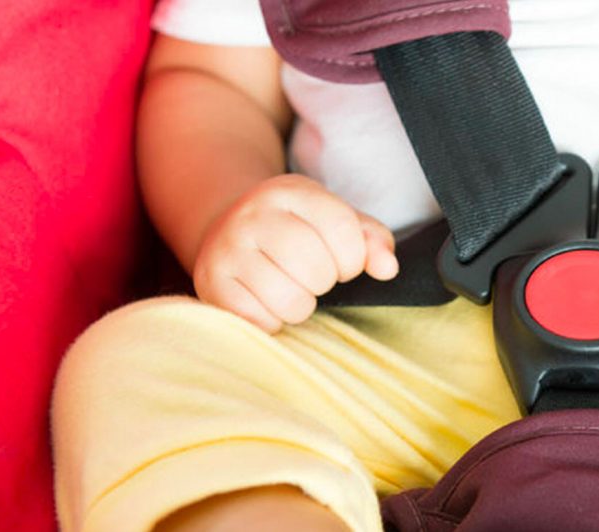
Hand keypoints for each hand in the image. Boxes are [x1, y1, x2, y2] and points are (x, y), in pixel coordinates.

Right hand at [193, 174, 397, 332]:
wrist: (226, 231)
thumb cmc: (295, 230)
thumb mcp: (334, 220)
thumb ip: (370, 240)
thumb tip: (387, 269)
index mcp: (290, 191)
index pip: (343, 231)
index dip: (353, 259)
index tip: (343, 263)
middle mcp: (254, 214)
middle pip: (316, 269)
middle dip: (324, 283)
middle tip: (313, 278)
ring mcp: (227, 248)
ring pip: (290, 300)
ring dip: (300, 307)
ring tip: (291, 290)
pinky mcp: (211, 283)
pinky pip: (260, 320)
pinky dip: (272, 321)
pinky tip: (267, 302)